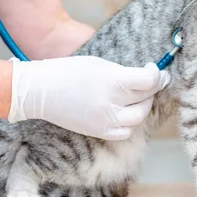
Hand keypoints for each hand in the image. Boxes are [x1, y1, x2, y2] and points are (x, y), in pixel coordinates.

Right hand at [8, 57, 169, 139]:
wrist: (40, 91)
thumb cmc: (69, 71)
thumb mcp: (100, 64)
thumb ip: (124, 73)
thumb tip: (146, 77)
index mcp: (112, 82)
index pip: (149, 81)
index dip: (156, 74)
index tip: (154, 69)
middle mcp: (111, 103)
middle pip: (146, 97)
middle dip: (154, 87)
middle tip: (155, 80)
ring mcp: (105, 121)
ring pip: (139, 117)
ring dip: (144, 105)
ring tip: (140, 95)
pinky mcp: (99, 132)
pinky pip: (125, 131)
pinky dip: (130, 122)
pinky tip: (126, 111)